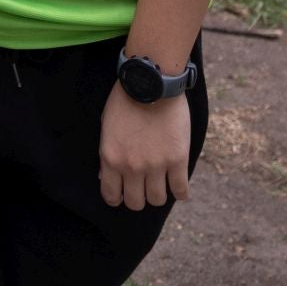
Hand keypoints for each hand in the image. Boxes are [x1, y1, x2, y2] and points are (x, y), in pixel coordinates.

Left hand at [98, 83, 190, 210]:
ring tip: (160, 184)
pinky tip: (179, 187)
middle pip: (136, 203)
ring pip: (157, 200)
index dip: (117, 198)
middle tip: (143, 187)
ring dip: (158, 194)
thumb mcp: (106, 128)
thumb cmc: (126, 101)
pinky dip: (180, 192)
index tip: (123, 193)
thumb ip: (108, 155)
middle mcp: (132, 167)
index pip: (112, 196)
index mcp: (112, 159)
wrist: (151, 83)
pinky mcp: (177, 159)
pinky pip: (180, 190)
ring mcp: (156, 165)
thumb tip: (106, 177)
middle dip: (138, 197)